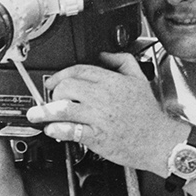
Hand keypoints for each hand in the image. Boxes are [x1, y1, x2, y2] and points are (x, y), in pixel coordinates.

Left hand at [27, 54, 174, 171]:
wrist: (159, 140)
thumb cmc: (148, 114)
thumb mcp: (139, 78)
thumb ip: (121, 61)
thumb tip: (104, 54)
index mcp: (111, 81)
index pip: (78, 71)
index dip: (60, 75)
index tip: (53, 82)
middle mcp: (103, 97)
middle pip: (67, 87)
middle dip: (53, 93)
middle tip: (49, 98)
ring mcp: (99, 117)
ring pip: (64, 109)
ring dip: (45, 111)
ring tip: (36, 115)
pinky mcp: (97, 137)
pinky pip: (71, 130)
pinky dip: (57, 130)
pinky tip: (52, 129)